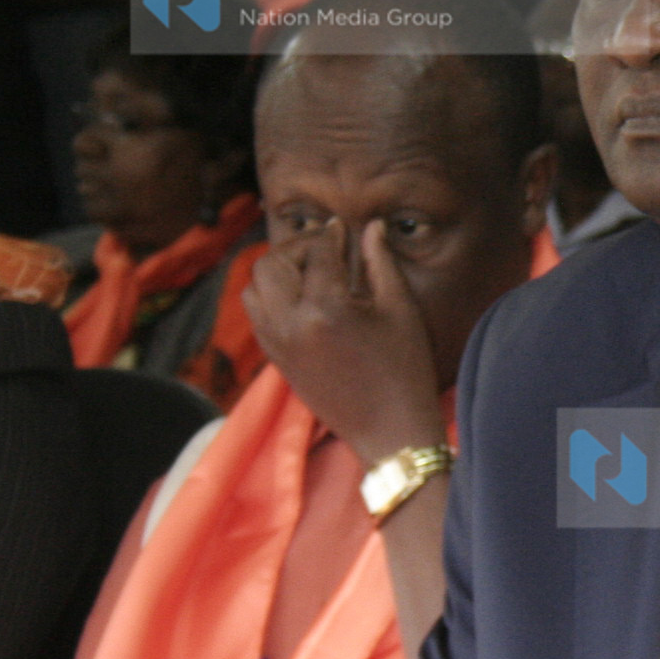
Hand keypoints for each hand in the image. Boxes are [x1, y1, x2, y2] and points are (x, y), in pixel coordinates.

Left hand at [245, 219, 444, 466]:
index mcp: (327, 308)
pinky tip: (301, 298)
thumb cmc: (405, 370)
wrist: (389, 431)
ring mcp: (277, 343)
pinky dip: (271, 297)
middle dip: (297, 247)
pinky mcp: (275, 359)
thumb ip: (382, 263)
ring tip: (308, 272)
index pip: (318, 252)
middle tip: (323, 248)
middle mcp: (291, 322)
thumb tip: (372, 228)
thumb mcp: (401, 311)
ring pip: (254, 288)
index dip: (332, 235)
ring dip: (277, 272)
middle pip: (271, 263)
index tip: (343, 229)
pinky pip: (257, 314)